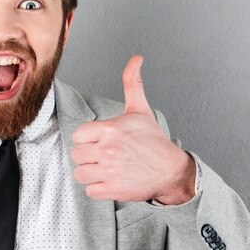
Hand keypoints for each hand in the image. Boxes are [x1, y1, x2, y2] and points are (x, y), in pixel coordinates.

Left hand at [70, 55, 195, 204]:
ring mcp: (110, 171)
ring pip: (80, 174)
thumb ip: (132, 83)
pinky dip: (98, 189)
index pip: (78, 136)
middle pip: (77, 156)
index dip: (88, 140)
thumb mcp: (140, 110)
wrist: (172, 171)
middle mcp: (107, 150)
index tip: (101, 141)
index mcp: (109, 129)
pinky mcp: (113, 190)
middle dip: (89, 157)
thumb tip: (136, 58)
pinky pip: (89, 191)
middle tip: (105, 157)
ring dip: (91, 174)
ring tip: (106, 169)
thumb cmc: (153, 141)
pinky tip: (111, 181)